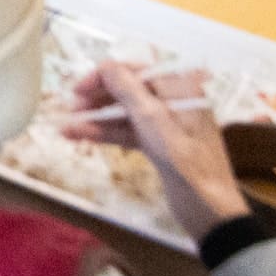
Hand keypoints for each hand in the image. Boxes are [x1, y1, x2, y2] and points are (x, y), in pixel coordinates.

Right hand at [62, 61, 248, 245]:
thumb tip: (106, 64)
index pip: (135, 71)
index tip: (78, 89)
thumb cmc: (185, 162)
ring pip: (124, 114)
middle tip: (70, 109)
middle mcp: (172, 102)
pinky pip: (128, 132)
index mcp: (179, 89)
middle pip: (128, 91)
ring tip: (66, 128)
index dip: (105, 76)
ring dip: (96, 119)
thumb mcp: (154, 122)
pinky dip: (106, 134)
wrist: (209, 211)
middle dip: (97, 99)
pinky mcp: (159, 146)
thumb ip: (128, 90)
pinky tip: (80, 137)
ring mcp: (165, 125)